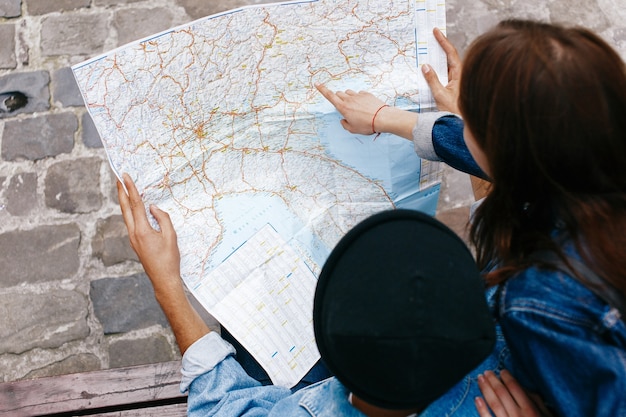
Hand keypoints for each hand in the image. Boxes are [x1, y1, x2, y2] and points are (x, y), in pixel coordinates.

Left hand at [117, 173, 182, 297]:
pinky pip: (131, 223)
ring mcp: (133, 239)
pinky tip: (133, 209)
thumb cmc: (169, 259)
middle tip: (118, 178)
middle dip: (121, 192)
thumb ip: (163, 219)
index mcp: (142, 231)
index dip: (131, 189)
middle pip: (125, 209)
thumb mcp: (171, 237)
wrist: (163, 279)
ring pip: (126, 216)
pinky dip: (130, 212)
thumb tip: (153, 208)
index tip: (125, 176)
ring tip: (124, 189)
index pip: (136, 205)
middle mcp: (134, 234)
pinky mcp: (135, 243)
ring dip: (125, 202)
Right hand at [315, 83, 386, 134]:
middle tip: (344, 106)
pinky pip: (359, 93)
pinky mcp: (366, 94)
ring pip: (348, 92)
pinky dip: (358, 97)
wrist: (382, 118)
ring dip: (348, 97)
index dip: (322, 89)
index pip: (329, 96)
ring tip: (354, 106)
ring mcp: (358, 95)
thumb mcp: (352, 129)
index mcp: (343, 107)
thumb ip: (345, 124)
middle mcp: (349, 99)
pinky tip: (363, 105)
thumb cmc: (367, 125)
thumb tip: (343, 120)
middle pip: (339, 93)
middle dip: (338, 98)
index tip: (317, 84)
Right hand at [421, 27, 461, 113]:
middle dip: (440, 45)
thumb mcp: (440, 96)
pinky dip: (437, 68)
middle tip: (431, 35)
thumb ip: (432, 80)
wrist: (461, 123)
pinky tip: (429, 67)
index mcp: (459, 74)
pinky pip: (444, 73)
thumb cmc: (454, 111)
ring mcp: (456, 79)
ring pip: (446, 64)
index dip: (443, 41)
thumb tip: (425, 66)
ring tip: (428, 48)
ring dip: (438, 57)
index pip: (451, 53)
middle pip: (449, 56)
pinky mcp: (453, 85)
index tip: (436, 31)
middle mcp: (459, 75)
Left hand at [475, 370, 541, 416]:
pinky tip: (477, 399)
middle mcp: (518, 416)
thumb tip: (522, 387)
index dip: (507, 378)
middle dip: (493, 380)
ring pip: (494, 403)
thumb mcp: (547, 416)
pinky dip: (481, 409)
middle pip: (502, 393)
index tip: (501, 371)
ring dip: (485, 389)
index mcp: (531, 410)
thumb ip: (536, 401)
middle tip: (486, 372)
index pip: (516, 388)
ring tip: (480, 379)